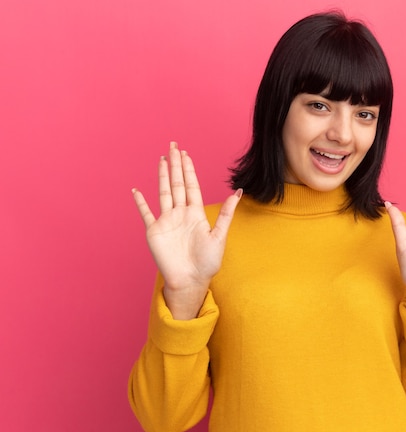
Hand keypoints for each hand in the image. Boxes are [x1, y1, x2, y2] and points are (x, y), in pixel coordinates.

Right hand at [132, 141, 241, 318]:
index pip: (191, 186)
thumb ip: (226, 213)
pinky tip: (136, 191)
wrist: (191, 280)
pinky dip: (140, 202)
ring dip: (162, 176)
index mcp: (195, 214)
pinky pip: (146, 213)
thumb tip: (238, 192)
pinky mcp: (154, 231)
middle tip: (174, 146)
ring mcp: (166, 221)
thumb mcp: (219, 236)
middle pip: (177, 184)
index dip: (188, 170)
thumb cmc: (207, 262)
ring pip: (163, 193)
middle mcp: (180, 214)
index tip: (185, 154)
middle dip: (176, 165)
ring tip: (162, 160)